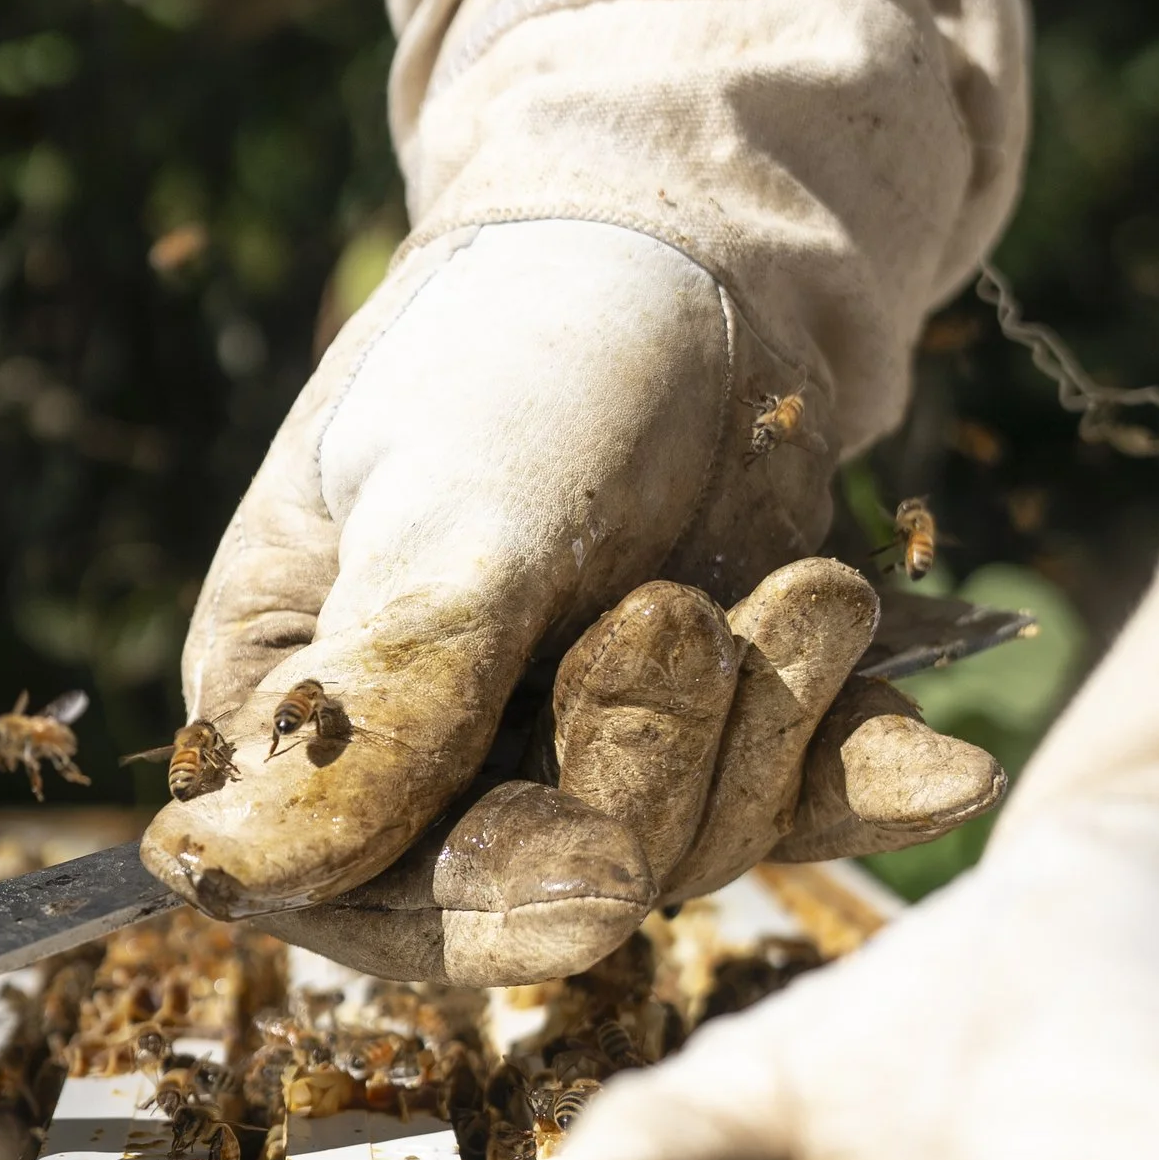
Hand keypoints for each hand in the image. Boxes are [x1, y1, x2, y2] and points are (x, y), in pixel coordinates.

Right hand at [141, 220, 997, 981]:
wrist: (699, 251)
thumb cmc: (528, 350)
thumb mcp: (451, 521)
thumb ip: (373, 706)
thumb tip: (217, 877)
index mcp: (291, 714)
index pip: (352, 900)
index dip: (476, 907)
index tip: (592, 863)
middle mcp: (415, 769)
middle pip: (533, 892)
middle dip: (642, 769)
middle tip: (683, 612)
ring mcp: (566, 761)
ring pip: (674, 856)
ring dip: (759, 729)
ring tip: (809, 587)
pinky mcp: (702, 743)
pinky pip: (784, 814)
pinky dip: (857, 781)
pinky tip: (941, 766)